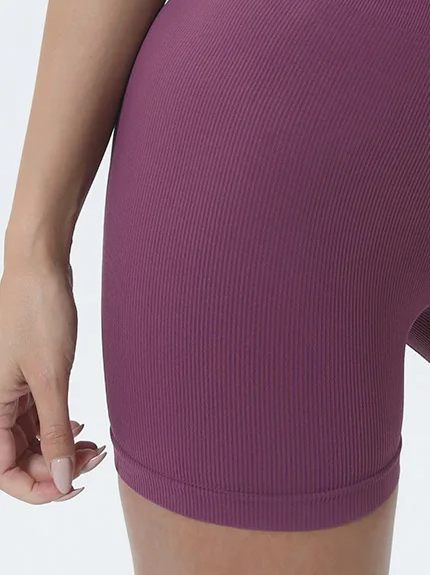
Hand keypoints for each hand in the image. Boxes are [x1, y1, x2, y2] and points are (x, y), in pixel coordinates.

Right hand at [0, 257, 105, 504]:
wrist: (40, 268)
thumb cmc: (38, 315)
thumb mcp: (51, 378)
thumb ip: (55, 430)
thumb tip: (60, 478)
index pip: (4, 471)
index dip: (37, 487)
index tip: (74, 485)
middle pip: (20, 458)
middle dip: (56, 466)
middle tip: (95, 461)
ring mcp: (10, 391)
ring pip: (32, 438)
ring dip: (61, 448)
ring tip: (95, 448)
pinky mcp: (27, 377)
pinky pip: (38, 417)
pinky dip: (60, 427)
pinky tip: (82, 430)